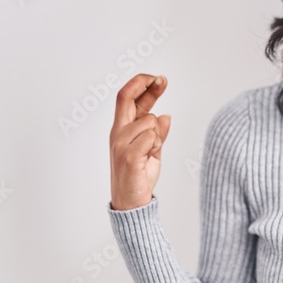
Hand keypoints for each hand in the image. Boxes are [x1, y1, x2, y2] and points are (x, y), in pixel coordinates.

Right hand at [109, 74, 171, 210]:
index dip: (143, 86)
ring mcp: (121, 143)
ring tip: (151, 153)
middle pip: (126, 98)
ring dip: (158, 136)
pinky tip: (149, 158)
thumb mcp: (152, 151)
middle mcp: (118, 133)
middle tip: (163, 79)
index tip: (159, 79)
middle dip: (146, 85)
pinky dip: (156, 146)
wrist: (132, 203)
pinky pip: (151, 137)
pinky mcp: (128, 154)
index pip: (128, 99)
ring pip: (149, 121)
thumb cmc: (139, 177)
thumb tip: (165, 116)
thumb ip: (157, 133)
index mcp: (122, 130)